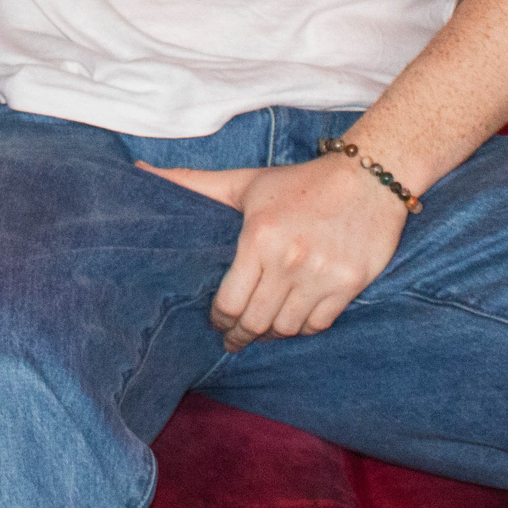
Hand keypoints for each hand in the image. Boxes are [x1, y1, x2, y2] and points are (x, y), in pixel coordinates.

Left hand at [136, 155, 408, 350]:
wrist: (370, 176)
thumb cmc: (300, 182)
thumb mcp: (244, 181)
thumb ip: (192, 183)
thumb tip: (137, 169)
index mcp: (258, 237)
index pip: (228, 303)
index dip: (219, 320)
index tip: (218, 322)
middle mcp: (289, 260)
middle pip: (255, 322)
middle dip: (241, 334)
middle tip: (235, 337)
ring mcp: (322, 275)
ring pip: (286, 329)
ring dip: (271, 332)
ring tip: (264, 327)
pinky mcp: (350, 285)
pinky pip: (318, 325)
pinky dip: (303, 327)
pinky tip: (294, 318)